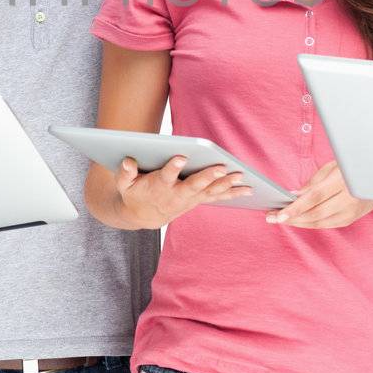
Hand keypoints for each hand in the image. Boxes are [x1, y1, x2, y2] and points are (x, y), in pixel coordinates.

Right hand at [115, 155, 250, 228]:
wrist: (145, 216)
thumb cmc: (135, 194)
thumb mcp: (124, 185)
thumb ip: (125, 173)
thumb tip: (127, 161)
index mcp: (158, 187)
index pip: (166, 176)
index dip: (173, 167)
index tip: (181, 157)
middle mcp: (177, 194)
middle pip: (194, 185)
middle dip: (207, 176)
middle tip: (220, 167)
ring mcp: (190, 199)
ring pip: (210, 191)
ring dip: (225, 184)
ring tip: (241, 176)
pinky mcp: (198, 199)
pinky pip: (217, 196)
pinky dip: (232, 193)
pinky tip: (247, 188)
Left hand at [267, 161, 372, 228]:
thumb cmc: (351, 169)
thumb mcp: (332, 167)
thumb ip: (313, 182)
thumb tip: (293, 195)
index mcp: (342, 181)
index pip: (315, 197)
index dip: (296, 207)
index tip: (279, 213)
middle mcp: (348, 198)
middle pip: (315, 213)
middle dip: (292, 217)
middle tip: (272, 217)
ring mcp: (351, 211)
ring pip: (319, 222)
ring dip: (298, 222)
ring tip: (280, 218)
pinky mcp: (350, 219)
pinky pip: (325, 224)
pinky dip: (309, 223)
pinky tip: (297, 220)